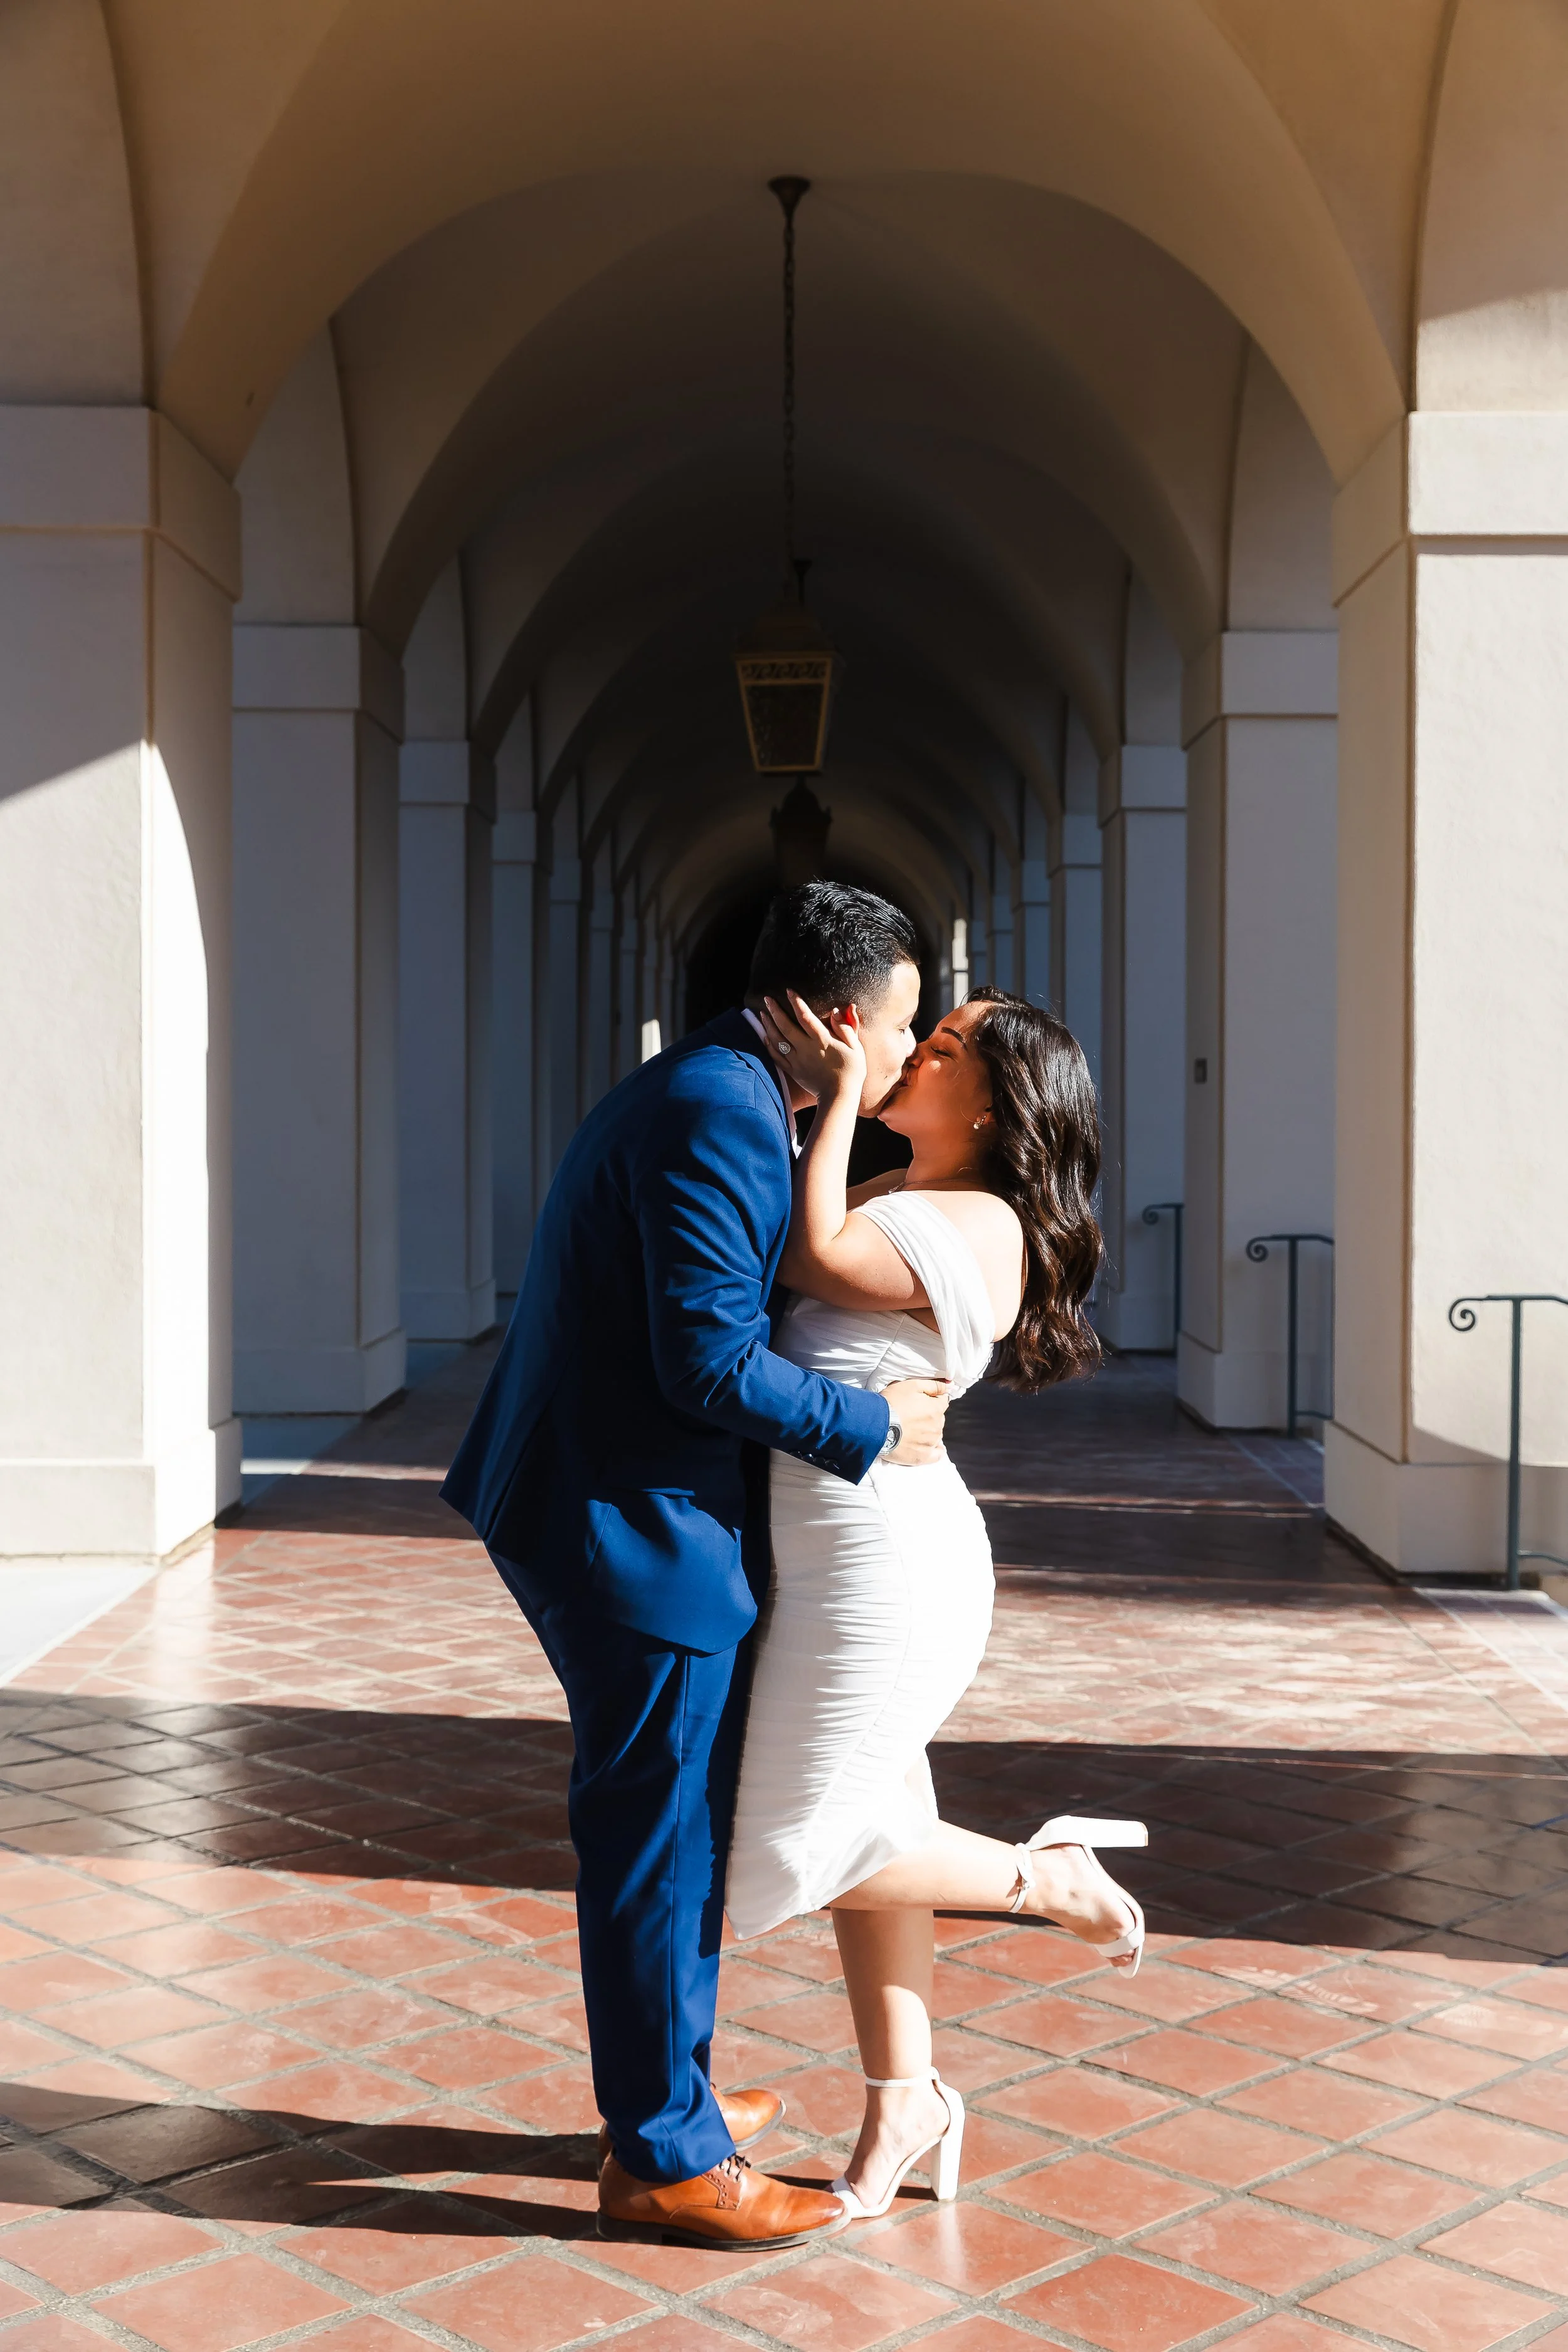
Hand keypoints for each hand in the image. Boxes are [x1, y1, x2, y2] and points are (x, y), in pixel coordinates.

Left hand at [760, 991, 865, 1106]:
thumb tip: (837, 1011)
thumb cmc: (851, 1071)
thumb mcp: (855, 1047)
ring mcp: (798, 1061)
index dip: (796, 1002)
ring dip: (768, 1026)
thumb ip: (845, 1028)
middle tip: (766, 999)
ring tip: (762, 1014)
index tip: (788, 991)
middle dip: (775, 1011)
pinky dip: (769, 1046)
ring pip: (778, 1040)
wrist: (840, 1097)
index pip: (806, 1017)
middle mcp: (806, 1049)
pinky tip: (765, 1037)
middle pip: (786, 1026)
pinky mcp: (794, 1071)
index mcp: (822, 1040)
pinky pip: (777, 1057)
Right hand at [881, 1378, 949, 1465]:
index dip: (931, 1400)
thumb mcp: (911, 1385)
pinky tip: (928, 1446)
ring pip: (935, 1435)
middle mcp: (937, 1427)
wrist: (875, 1425)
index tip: (919, 1401)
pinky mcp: (922, 1457)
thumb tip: (949, 1386)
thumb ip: (933, 1385)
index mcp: (936, 1409)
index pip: (942, 1402)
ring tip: (911, 1430)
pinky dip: (935, 1450)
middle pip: (938, 1419)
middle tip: (911, 1415)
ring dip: (927, 1431)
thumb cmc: (891, 1403)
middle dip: (928, 1415)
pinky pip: (936, 1455)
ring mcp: (930, 1443)